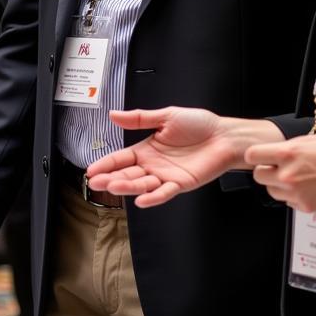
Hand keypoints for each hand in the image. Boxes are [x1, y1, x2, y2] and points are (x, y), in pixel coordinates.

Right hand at [86, 107, 283, 206]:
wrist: (224, 135)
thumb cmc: (199, 124)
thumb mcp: (166, 116)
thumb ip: (140, 119)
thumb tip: (113, 115)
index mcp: (147, 149)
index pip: (121, 159)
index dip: (106, 164)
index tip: (91, 170)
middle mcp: (153, 165)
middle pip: (127, 174)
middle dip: (110, 179)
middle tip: (95, 183)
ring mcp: (166, 176)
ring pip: (142, 184)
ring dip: (127, 187)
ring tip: (112, 187)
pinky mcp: (181, 184)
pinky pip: (165, 193)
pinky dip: (153, 197)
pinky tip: (140, 200)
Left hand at [245, 133, 315, 211]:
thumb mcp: (309, 140)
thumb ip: (287, 148)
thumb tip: (274, 154)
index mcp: (287, 153)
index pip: (251, 156)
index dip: (256, 156)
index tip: (260, 156)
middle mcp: (288, 175)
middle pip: (258, 176)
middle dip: (266, 171)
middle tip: (279, 167)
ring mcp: (297, 193)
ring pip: (272, 191)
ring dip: (279, 185)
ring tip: (298, 177)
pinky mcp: (307, 207)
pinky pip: (289, 202)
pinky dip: (294, 196)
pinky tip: (309, 186)